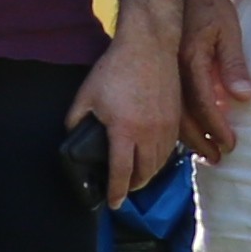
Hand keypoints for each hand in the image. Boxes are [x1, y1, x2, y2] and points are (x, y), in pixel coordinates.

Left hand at [78, 21, 188, 202]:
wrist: (149, 48)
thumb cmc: (114, 70)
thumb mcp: (86, 97)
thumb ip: (76, 121)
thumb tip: (74, 138)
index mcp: (124, 131)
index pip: (120, 172)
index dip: (115, 192)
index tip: (113, 204)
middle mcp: (149, 134)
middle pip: (144, 174)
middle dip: (132, 187)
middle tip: (122, 191)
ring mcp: (166, 128)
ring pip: (160, 164)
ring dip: (147, 175)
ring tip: (135, 177)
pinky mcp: (176, 119)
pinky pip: (171, 149)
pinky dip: (160, 160)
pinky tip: (150, 158)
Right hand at [177, 0, 250, 156]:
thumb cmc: (205, 4)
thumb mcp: (227, 29)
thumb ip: (234, 64)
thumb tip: (244, 97)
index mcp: (189, 61)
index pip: (203, 103)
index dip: (217, 126)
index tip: (230, 144)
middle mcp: (171, 71)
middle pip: (182, 116)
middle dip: (200, 141)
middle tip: (216, 159)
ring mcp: (162, 72)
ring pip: (170, 113)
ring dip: (187, 136)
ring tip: (202, 153)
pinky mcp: (159, 72)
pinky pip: (165, 103)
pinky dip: (177, 121)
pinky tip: (185, 132)